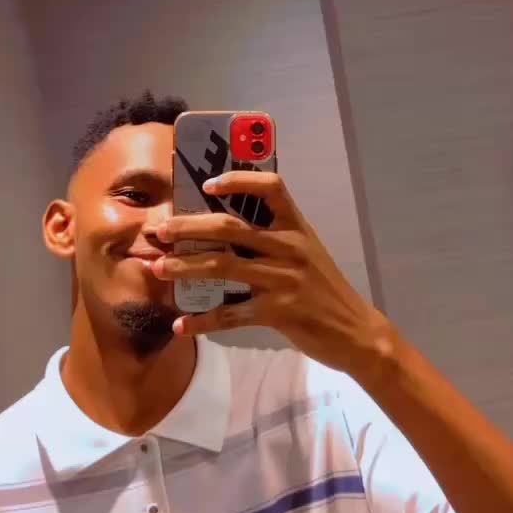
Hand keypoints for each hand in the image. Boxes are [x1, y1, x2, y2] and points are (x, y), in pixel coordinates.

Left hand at [153, 170, 394, 376]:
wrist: (356, 331)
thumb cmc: (324, 287)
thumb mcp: (306, 252)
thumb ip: (273, 236)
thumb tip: (222, 225)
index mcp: (297, 226)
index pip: (270, 188)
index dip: (237, 181)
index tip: (207, 184)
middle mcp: (290, 247)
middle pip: (231, 228)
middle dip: (189, 227)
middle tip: (160, 230)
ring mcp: (284, 280)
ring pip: (223, 266)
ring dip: (185, 267)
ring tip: (157, 269)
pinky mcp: (279, 312)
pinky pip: (232, 314)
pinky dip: (203, 320)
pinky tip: (182, 324)